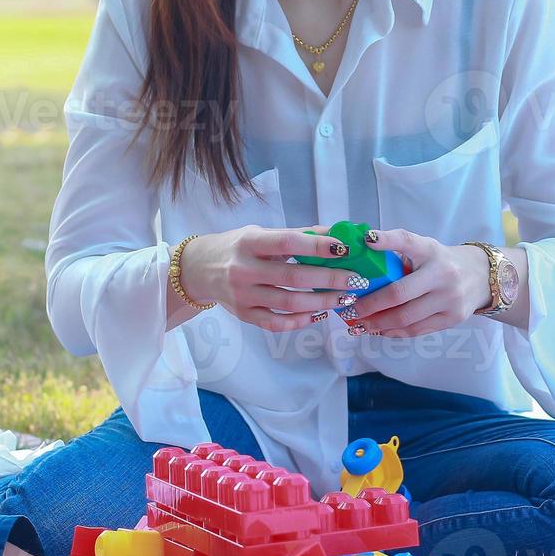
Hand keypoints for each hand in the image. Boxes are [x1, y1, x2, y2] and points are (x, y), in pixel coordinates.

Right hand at [181, 225, 371, 331]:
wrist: (198, 269)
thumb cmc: (237, 247)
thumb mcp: (261, 234)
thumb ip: (296, 235)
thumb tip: (336, 233)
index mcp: (249, 243)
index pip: (288, 243)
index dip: (317, 246)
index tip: (345, 249)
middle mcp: (243, 269)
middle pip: (293, 277)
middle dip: (329, 279)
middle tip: (356, 280)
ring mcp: (242, 295)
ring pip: (288, 303)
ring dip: (322, 302)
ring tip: (344, 298)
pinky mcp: (244, 315)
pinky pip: (276, 322)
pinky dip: (300, 320)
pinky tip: (318, 314)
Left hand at [350, 228, 488, 337]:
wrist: (481, 276)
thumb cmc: (440, 261)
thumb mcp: (424, 248)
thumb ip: (398, 252)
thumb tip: (359, 255)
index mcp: (431, 251)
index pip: (407, 241)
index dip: (387, 240)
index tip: (367, 240)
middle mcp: (442, 274)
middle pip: (399, 294)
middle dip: (370, 305)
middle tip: (350, 309)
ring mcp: (450, 299)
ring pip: (406, 318)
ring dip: (378, 324)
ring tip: (359, 325)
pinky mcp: (453, 318)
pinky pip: (417, 330)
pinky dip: (394, 332)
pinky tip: (379, 331)